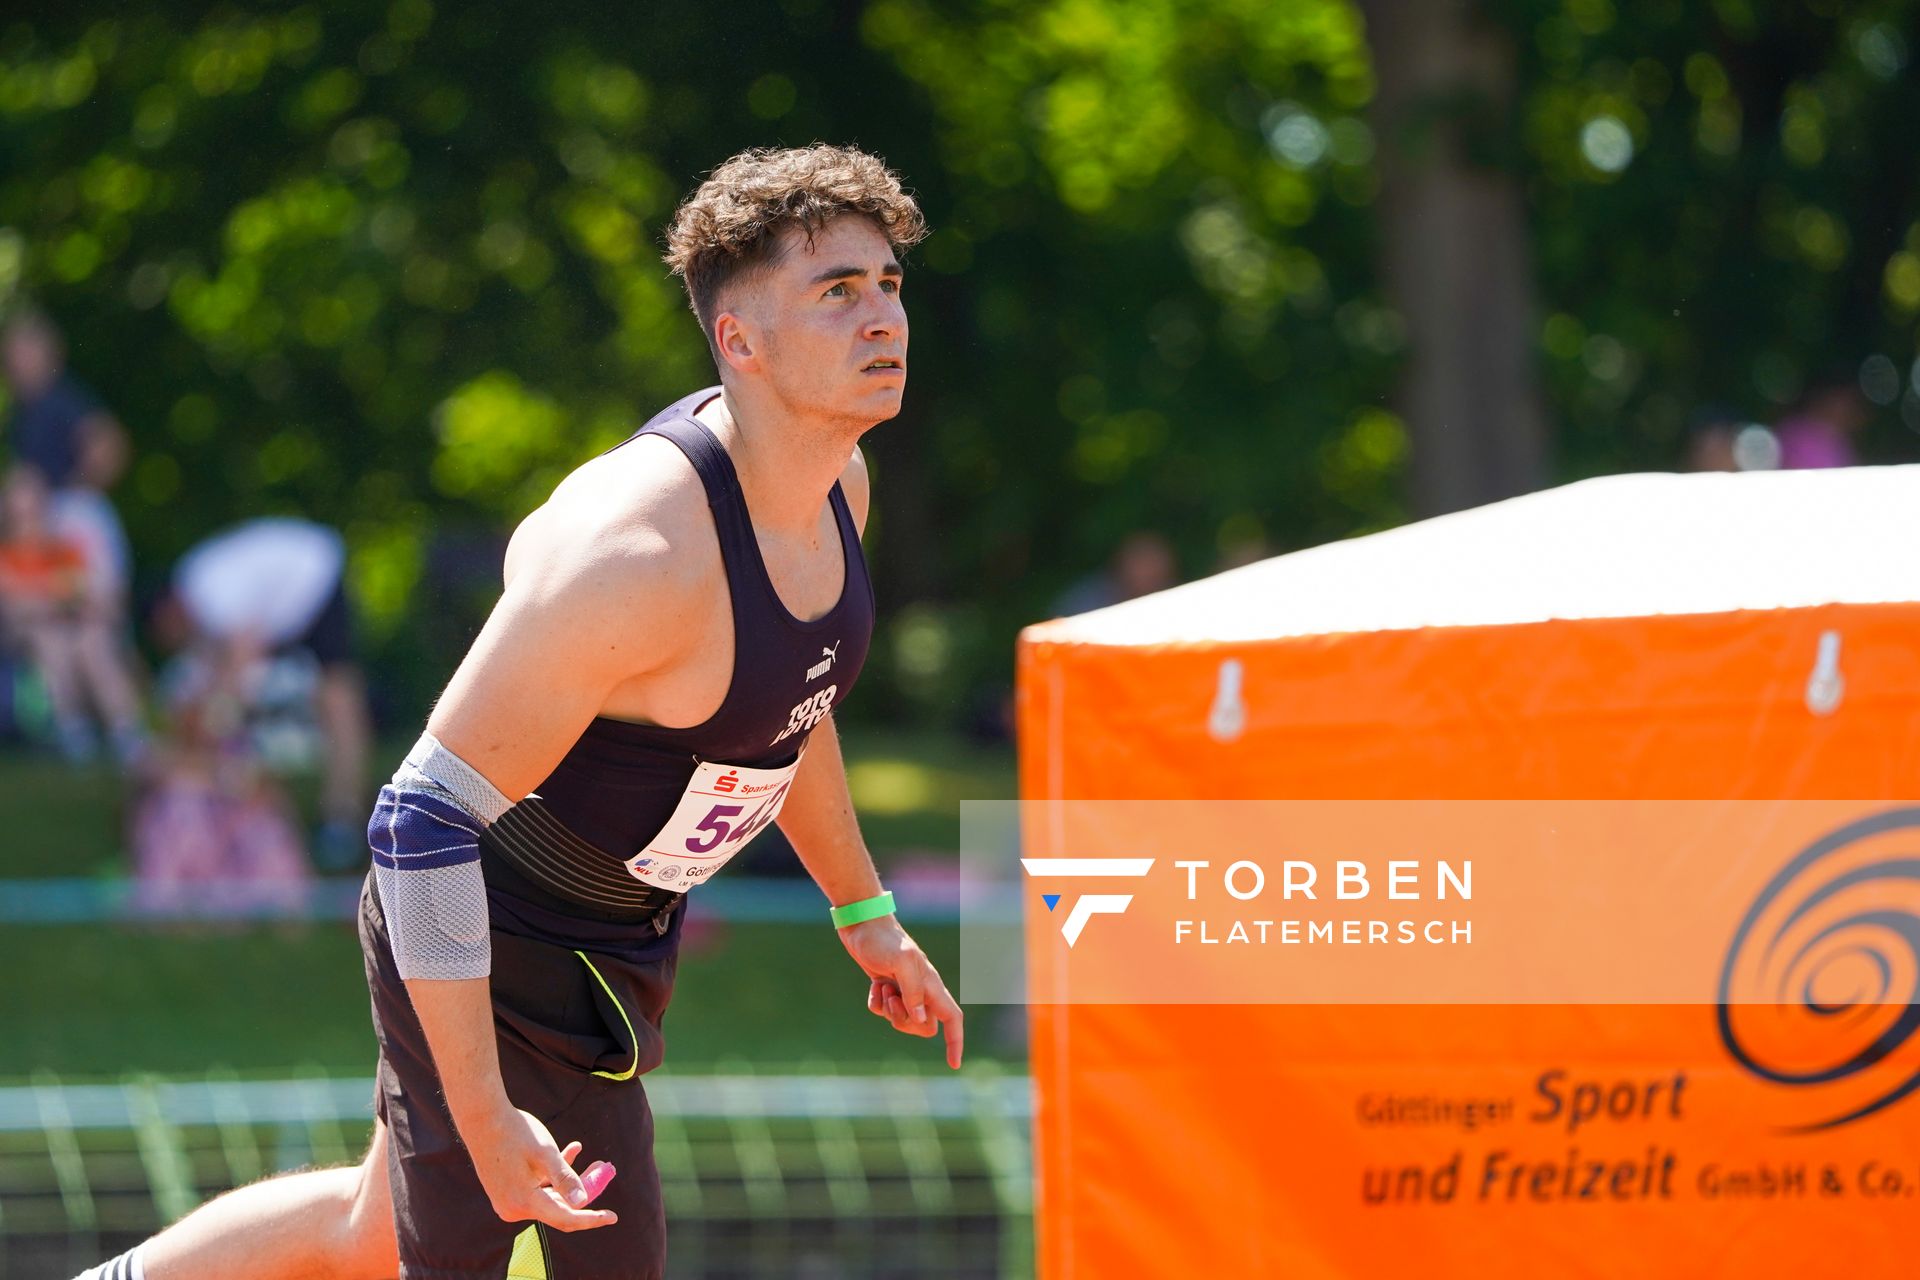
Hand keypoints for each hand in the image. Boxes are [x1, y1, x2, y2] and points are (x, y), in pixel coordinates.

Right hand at [467, 1107, 617, 1231]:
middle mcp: (514, 1209)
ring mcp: (508, 1201)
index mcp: (524, 1202)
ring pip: (549, 1197)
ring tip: (591, 1157)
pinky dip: (553, 1175)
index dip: (591, 1219)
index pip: (565, 1218)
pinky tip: (572, 1149)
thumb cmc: (515, 1133)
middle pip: (559, 1208)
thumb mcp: (545, 1153)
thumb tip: (583, 1202)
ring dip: (570, 1180)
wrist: (482, 1118)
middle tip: (604, 1170)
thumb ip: (565, 1179)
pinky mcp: (506, 1191)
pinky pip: (537, 1189)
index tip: (613, 1216)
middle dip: (584, 1192)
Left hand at [838, 916, 964, 1068]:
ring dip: (889, 1011)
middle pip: (924, 1027)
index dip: (955, 1042)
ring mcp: (904, 990)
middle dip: (905, 1022)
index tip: (953, 1065)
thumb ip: (913, 992)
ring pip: (903, 1021)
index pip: (952, 1018)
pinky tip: (874, 985)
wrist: (862, 924)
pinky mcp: (887, 988)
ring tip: (883, 987)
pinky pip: (883, 1012)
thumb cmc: (884, 941)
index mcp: (932, 984)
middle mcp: (921, 990)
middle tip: (893, 1001)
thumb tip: (920, 1019)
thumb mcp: (901, 962)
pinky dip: (876, 1003)